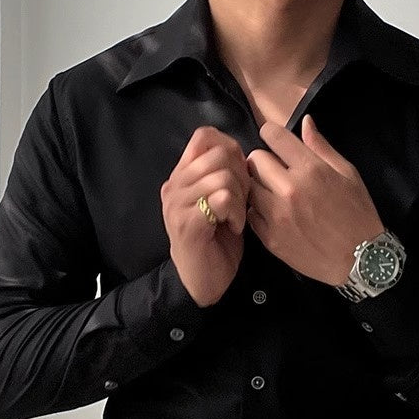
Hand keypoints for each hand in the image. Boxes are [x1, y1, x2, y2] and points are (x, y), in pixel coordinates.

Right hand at [161, 126, 250, 306]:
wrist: (203, 282)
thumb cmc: (217, 241)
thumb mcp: (218, 200)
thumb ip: (222, 174)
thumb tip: (242, 152)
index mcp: (181, 176)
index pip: (204, 136)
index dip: (230, 148)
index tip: (239, 174)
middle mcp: (174, 186)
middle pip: (218, 154)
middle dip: (241, 174)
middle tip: (243, 199)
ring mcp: (177, 205)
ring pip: (222, 176)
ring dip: (240, 198)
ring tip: (237, 217)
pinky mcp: (187, 224)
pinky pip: (221, 198)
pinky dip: (236, 213)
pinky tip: (235, 227)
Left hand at [246, 114, 384, 284]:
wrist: (358, 260)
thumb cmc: (357, 214)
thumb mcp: (348, 174)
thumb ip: (321, 147)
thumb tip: (305, 121)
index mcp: (310, 169)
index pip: (273, 136)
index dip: (271, 134)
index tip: (275, 142)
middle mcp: (289, 189)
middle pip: (255, 159)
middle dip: (263, 160)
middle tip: (273, 170)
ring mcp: (276, 215)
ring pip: (248, 187)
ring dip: (257, 186)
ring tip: (271, 192)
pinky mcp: (269, 237)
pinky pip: (250, 213)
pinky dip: (257, 210)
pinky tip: (273, 213)